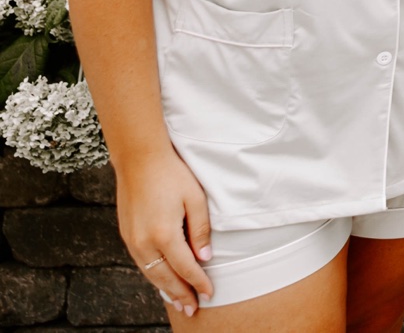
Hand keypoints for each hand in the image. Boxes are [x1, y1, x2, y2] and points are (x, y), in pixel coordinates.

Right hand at [117, 148, 213, 316]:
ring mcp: (132, 240)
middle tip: (193, 309)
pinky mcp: (127, 235)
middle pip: (165, 277)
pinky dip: (154, 276)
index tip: (210, 293)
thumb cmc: (172, 175)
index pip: (185, 267)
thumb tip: (204, 258)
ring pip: (150, 274)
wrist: (139, 159)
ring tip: (179, 302)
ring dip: (165, 289)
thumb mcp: (195, 199)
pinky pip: (142, 264)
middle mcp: (144, 242)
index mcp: (163, 234)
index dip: (198, 282)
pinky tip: (162, 281)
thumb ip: (201, 231)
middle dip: (180, 295)